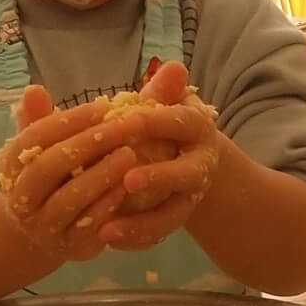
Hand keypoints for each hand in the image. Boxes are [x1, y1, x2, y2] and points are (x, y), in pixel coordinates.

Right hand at [0, 90, 147, 261]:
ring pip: (68, 199)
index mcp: (10, 165)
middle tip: (126, 125)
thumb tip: (34, 88)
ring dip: (100, 175)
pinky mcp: (67, 248)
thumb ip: (43, 118)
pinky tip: (128, 186)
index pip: (36, 137)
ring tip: (130, 154)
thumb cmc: (50, 178)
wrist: (40, 232)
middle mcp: (19, 197)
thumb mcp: (44, 148)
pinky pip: (86, 227)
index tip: (104, 106)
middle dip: (89, 144)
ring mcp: (41, 226)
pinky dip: (106, 205)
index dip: (70, 120)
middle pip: (50, 167)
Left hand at [96, 62, 221, 252]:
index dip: (153, 123)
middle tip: (127, 181)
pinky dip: (133, 238)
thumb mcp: (159, 107)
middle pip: (186, 174)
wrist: (182, 160)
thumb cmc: (160, 126)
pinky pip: (158, 234)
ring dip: (142, 223)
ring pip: (173, 214)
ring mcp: (190, 196)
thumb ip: (158, 93)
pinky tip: (105, 239)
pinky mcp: (175, 219)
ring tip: (107, 231)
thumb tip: (174, 66)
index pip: (179, 122)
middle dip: (159, 177)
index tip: (124, 124)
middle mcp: (201, 163)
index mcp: (196, 126)